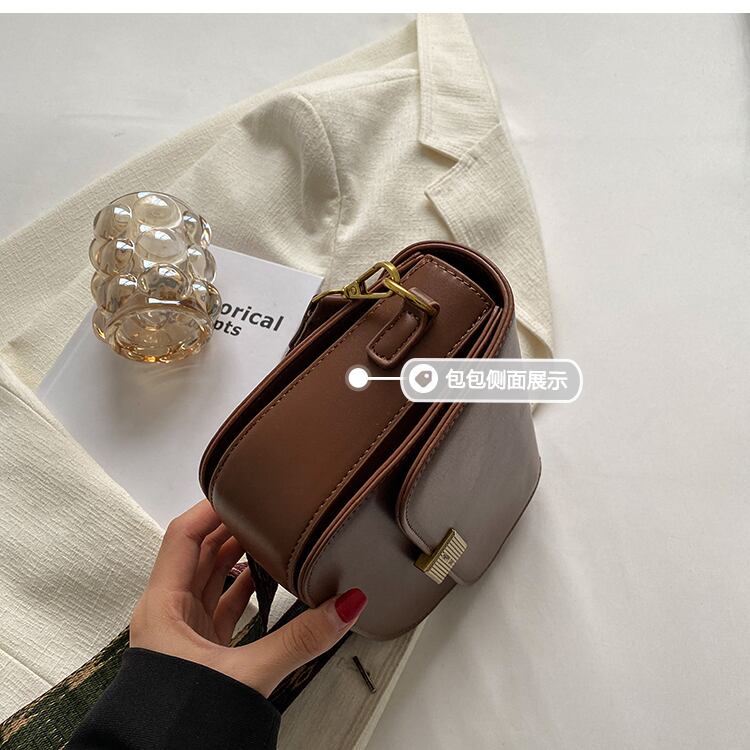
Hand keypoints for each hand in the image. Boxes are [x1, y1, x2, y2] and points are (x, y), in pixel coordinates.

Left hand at [130, 499, 366, 696]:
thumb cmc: (178, 719)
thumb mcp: (244, 674)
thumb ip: (298, 640)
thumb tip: (345, 606)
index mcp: (162, 606)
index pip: (182, 535)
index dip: (210, 508)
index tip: (241, 489)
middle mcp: (169, 612)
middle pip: (199, 551)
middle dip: (230, 526)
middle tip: (264, 507)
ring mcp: (183, 632)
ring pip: (210, 578)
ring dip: (237, 556)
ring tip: (268, 535)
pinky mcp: (199, 650)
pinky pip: (221, 605)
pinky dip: (242, 589)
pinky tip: (263, 582)